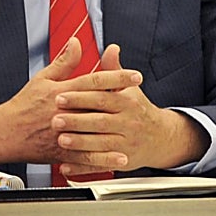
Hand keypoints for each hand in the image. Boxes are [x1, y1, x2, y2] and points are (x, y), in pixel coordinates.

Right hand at [0, 38, 144, 165]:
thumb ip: (63, 62)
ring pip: (94, 132)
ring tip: (135, 131)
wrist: (5, 132)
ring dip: (116, 132)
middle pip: (98, 105)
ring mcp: (64, 132)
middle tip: (141, 99)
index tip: (134, 76)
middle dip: (122, 101)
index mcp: (61, 92)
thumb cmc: (24, 105)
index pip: (94, 81)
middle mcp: (65, 112)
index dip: (116, 78)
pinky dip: (104, 157)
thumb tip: (76, 43)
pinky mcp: (62, 150)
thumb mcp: (42, 79)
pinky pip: (86, 155)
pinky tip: (118, 158)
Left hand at [52, 44, 209, 174]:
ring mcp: (126, 144)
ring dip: (80, 144)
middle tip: (55, 119)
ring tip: (61, 140)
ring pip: (101, 145)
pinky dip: (82, 168)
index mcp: (126, 102)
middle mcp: (128, 123)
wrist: (161, 137)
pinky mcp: (122, 161)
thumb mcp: (129, 88)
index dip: (80, 97)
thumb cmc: (138, 110)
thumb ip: (114, 70)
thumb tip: (111, 47)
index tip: (60, 96)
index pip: (101, 97)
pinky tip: (66, 166)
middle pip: (100, 121)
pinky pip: (100, 166)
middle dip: (77, 121)